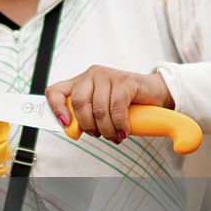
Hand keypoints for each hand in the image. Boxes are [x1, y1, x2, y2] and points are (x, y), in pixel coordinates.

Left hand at [45, 66, 174, 143]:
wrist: (154, 94)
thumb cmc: (125, 105)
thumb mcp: (100, 111)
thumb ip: (84, 117)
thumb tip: (71, 130)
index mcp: (80, 82)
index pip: (55, 91)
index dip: (56, 109)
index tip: (66, 124)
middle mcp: (91, 75)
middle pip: (78, 104)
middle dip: (88, 126)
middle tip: (98, 135)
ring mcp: (108, 76)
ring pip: (99, 110)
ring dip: (107, 130)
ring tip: (115, 136)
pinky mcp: (125, 81)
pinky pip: (116, 108)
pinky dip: (120, 125)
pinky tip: (124, 131)